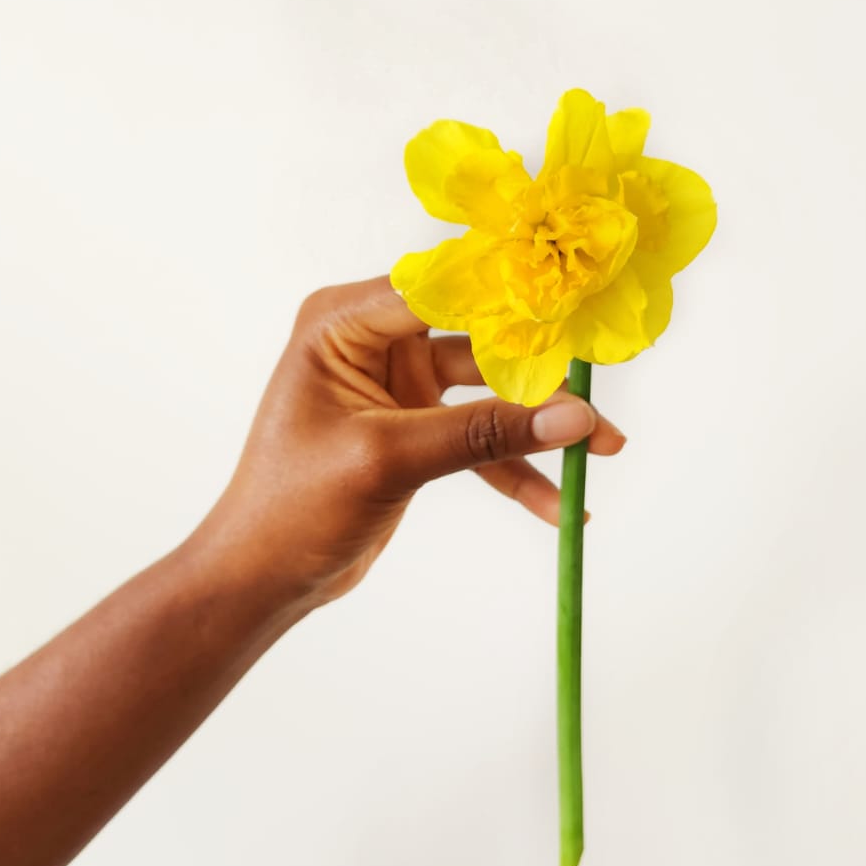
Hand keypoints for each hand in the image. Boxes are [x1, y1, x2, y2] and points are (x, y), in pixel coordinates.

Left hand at [190, 275, 626, 609]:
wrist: (262, 577)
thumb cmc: (293, 506)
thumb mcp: (389, 459)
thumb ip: (483, 433)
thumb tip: (574, 416)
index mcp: (345, 321)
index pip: (444, 288)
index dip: (513, 295)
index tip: (580, 305)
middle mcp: (373, 340)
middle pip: (479, 339)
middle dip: (542, 372)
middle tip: (603, 386)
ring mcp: (398, 385)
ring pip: (490, 392)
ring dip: (541, 425)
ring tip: (604, 449)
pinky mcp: (416, 429)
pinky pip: (480, 439)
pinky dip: (517, 469)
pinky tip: (561, 503)